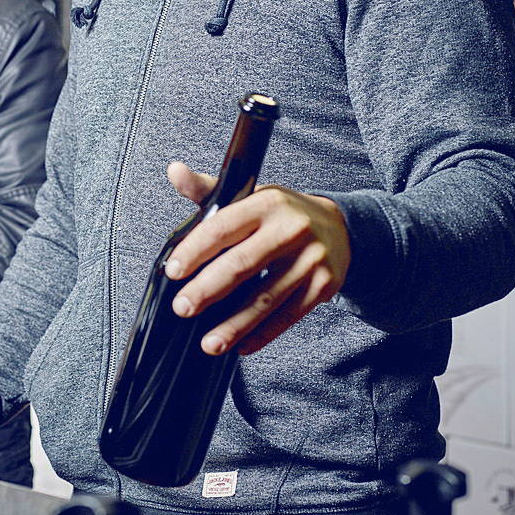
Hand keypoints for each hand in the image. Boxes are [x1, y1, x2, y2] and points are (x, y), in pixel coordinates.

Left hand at [163, 160, 350, 356]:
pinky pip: (288, 316)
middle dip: (208, 290)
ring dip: (234, 325)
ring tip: (209, 342)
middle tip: (183, 308)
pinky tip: (241, 344)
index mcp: (267, 203)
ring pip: (266, 299)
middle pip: (242, 265)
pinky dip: (263, 334)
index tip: (173, 271)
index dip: (195, 250)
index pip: (223, 227)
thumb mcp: (248, 195)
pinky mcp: (323, 286)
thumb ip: (207, 189)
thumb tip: (174, 171)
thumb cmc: (281, 214)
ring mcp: (311, 260)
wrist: (340, 227)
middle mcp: (291, 230)